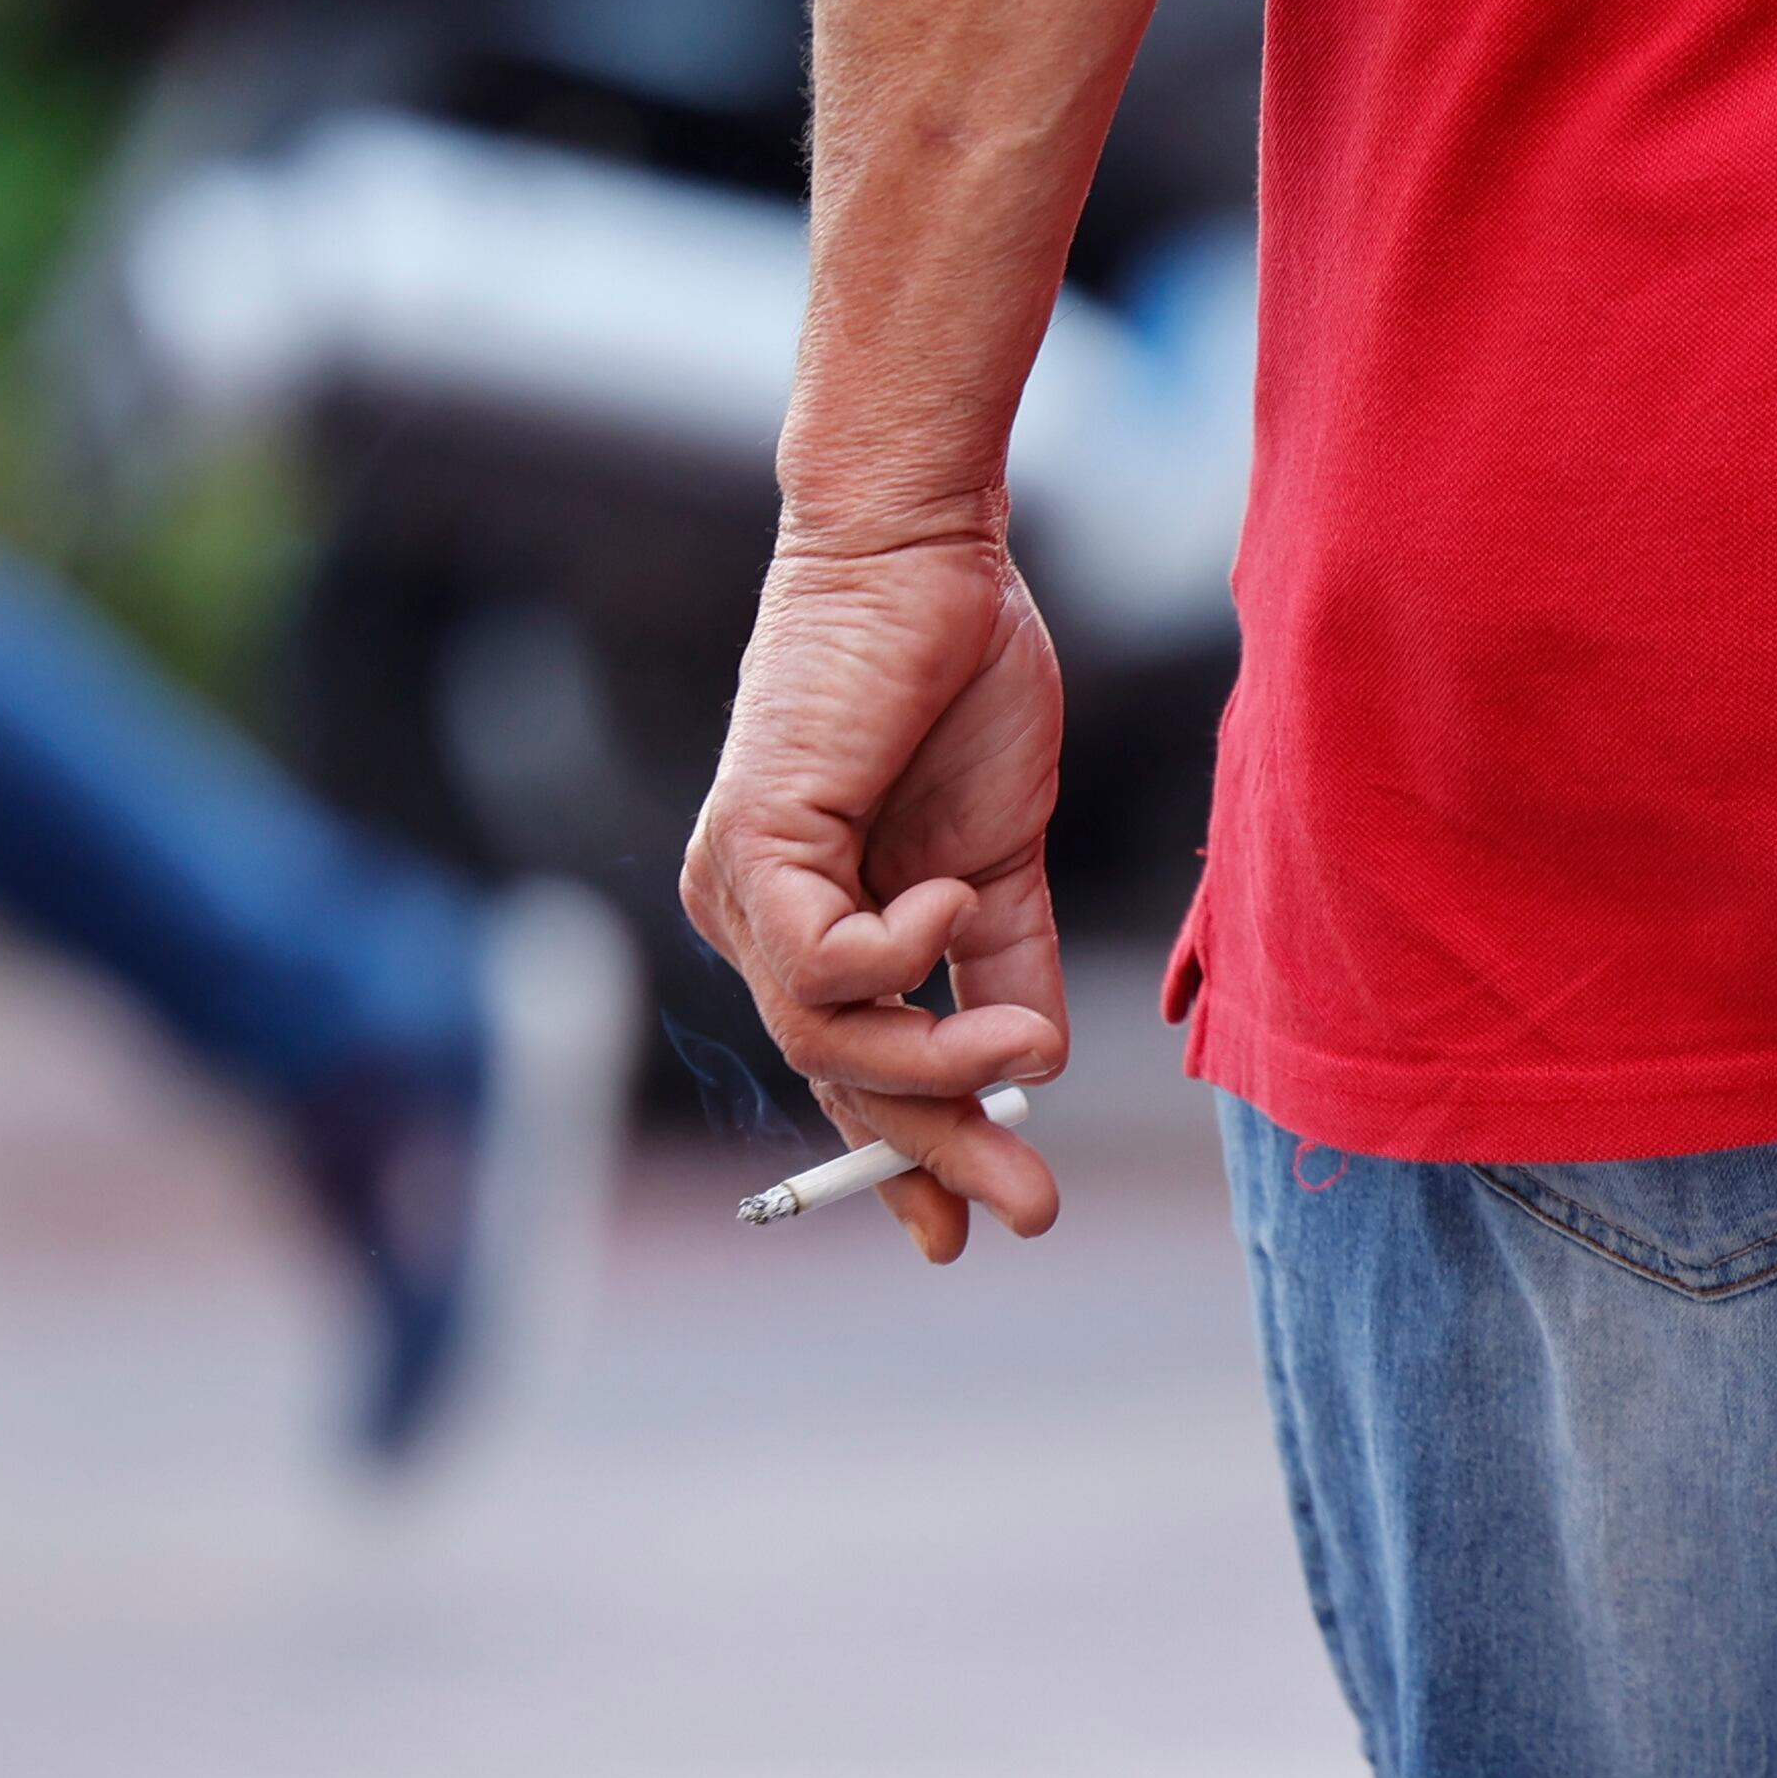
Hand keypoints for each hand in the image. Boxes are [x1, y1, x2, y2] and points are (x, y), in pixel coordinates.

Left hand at [684, 525, 1069, 1261]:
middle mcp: (754, 913)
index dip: (903, 1151)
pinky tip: (951, 902)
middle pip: (835, 1073)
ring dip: (935, 1065)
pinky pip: (818, 964)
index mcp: (809, 918)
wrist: (925, 553)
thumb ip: (1004, 962)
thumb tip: (1035, 1071)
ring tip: (1021, 1055)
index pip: (844, 1066)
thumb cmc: (956, 678)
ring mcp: (741, 883)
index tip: (973, 1224)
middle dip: (933, 1150)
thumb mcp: (1000, 855)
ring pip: (823, 1038)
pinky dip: (898, 959)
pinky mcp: (753, 840)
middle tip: (1027, 1205)